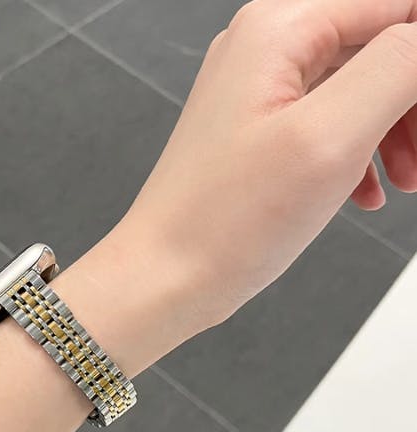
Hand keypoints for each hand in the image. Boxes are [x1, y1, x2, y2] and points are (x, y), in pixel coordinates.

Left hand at [125, 0, 416, 330]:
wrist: (165, 279)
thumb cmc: (222, 223)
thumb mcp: (330, 136)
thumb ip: (397, 67)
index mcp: (279, 30)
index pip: (394, 8)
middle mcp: (263, 52)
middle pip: (378, 47)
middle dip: (411, 102)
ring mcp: (256, 97)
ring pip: (356, 91)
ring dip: (392, 132)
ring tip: (404, 178)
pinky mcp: (256, 140)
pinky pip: (327, 128)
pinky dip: (357, 156)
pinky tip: (364, 193)